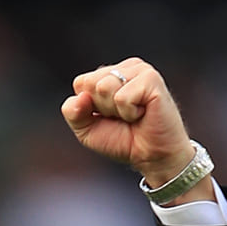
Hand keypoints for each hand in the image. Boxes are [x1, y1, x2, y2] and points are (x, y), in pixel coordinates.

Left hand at [62, 58, 209, 199]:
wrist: (153, 157)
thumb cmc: (124, 141)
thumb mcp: (87, 130)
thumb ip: (73, 112)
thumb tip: (80, 97)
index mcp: (110, 74)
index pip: (81, 83)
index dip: (89, 108)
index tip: (109, 117)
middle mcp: (125, 68)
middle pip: (90, 84)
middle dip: (102, 108)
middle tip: (123, 118)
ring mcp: (139, 70)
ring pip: (104, 87)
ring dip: (116, 111)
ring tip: (134, 115)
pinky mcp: (151, 78)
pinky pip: (122, 97)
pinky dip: (129, 113)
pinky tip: (143, 113)